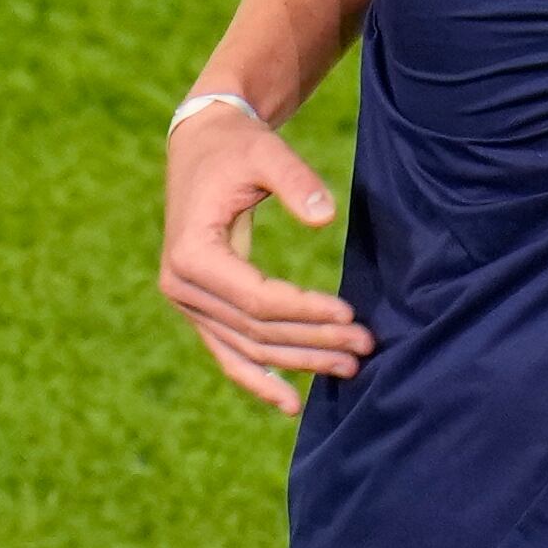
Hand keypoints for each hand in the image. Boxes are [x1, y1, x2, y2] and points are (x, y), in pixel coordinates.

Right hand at [160, 102, 372, 413]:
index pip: (257, 300)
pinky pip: (229, 352)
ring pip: (247, 348)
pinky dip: (259, 378)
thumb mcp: (266, 152)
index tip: (349, 313)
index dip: (304, 311)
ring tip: (349, 368)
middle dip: (313, 342)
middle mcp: (181, 288)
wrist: (202, 145)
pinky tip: (291, 402)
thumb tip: (325, 217)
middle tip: (365, 347)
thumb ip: (296, 180)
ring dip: (298, 363)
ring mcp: (188, 303)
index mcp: (191, 255)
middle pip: (256, 330)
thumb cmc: (237, 147)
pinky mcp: (200, 307)